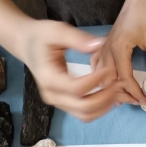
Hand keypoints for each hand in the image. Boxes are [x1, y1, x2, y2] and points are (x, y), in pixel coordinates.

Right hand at [23, 19, 138, 121]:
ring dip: (103, 107)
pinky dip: (98, 108)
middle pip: (83, 108)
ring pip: (85, 115)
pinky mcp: (64, 104)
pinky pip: (84, 113)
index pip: (76, 89)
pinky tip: (108, 95)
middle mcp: (52, 96)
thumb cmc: (41, 36)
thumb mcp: (56, 30)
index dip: (95, 81)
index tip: (108, 68)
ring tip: (116, 90)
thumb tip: (99, 45)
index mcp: (49, 79)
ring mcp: (58, 103)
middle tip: (117, 82)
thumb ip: (77, 38)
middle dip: (104, 98)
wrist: (27, 46)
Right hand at [91, 0, 145, 102]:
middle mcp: (107, 50)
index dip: (135, 93)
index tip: (145, 100)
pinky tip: (108, 84)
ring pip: (100, 77)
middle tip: (135, 102)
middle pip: (109, 82)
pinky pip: (96, 66)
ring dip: (110, 90)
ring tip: (123, 98)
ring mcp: (103, 48)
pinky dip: (101, 78)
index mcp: (119, 49)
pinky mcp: (104, 45)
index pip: (124, 79)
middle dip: (122, 96)